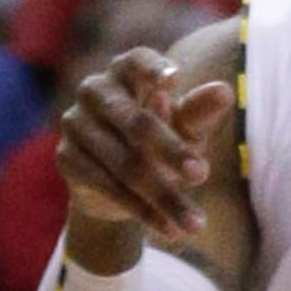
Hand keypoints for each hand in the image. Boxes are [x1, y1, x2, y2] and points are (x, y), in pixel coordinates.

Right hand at [54, 43, 228, 268]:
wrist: (117, 182)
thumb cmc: (159, 138)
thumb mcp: (183, 127)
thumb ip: (199, 112)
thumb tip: (224, 92)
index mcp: (126, 71)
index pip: (137, 61)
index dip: (153, 70)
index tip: (174, 82)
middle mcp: (95, 90)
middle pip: (135, 122)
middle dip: (171, 151)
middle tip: (203, 175)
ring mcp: (75, 123)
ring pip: (124, 163)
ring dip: (163, 196)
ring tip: (196, 223)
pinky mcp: (66, 158)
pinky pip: (106, 186)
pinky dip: (141, 210)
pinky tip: (167, 229)